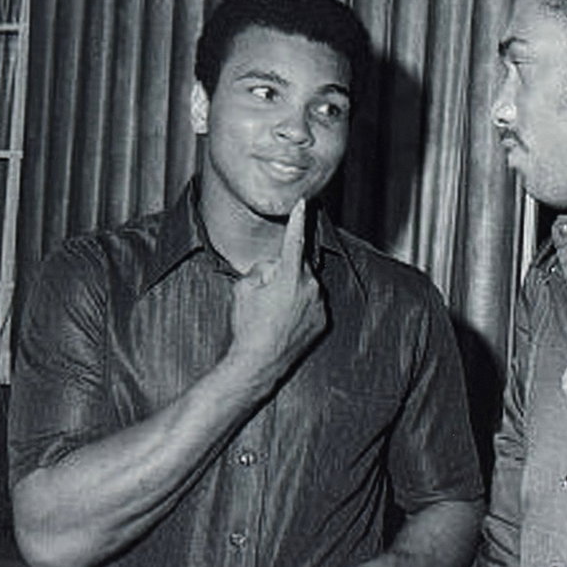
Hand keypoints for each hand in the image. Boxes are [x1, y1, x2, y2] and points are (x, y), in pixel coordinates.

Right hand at [228, 198, 327, 378]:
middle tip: (266, 292)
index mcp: (290, 275)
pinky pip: (312, 303)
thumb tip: (272, 268)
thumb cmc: (248, 325)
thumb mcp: (244, 288)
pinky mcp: (323, 321)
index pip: (294, 239)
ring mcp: (319, 305)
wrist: (259, 362)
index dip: (298, 219)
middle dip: (284, 270)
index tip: (304, 203)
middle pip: (299, 264)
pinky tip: (284, 321)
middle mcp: (310, 287)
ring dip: (293, 290)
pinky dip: (300, 306)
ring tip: (274, 313)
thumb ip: (261, 269)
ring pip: (306, 285)